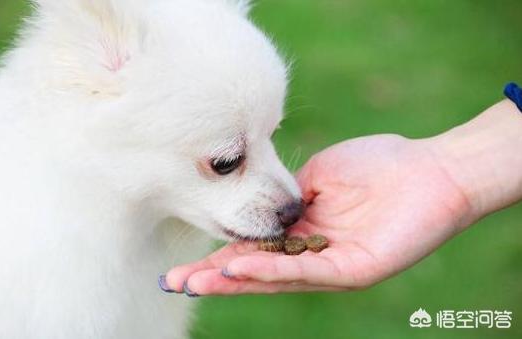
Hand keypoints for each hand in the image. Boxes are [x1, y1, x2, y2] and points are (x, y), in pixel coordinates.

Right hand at [163, 134, 475, 294]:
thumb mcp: (317, 174)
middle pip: (256, 270)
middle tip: (174, 282)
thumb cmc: (378, 165)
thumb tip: (257, 203)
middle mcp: (310, 254)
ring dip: (234, 279)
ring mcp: (330, 265)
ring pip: (275, 278)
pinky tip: (239, 266)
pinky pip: (305, 271)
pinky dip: (270, 269)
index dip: (218, 254)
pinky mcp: (352, 270)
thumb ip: (285, 194)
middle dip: (214, 277)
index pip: (252, 247)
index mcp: (300, 231)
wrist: (428, 168)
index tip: (184, 261)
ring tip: (196, 281)